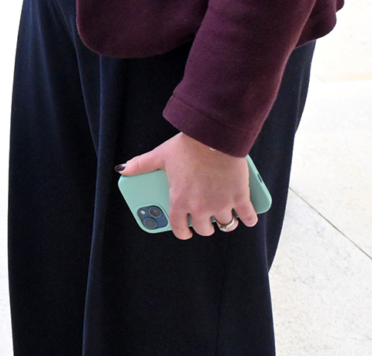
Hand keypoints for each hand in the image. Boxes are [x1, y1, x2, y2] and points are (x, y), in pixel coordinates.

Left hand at [119, 132, 256, 240]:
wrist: (214, 138)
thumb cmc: (186, 147)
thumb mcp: (160, 156)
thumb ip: (141, 165)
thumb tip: (123, 169)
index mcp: (180, 201)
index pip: (179, 228)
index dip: (183, 232)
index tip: (186, 232)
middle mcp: (200, 207)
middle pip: (204, 229)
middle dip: (204, 225)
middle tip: (206, 216)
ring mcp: (221, 204)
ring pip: (225, 224)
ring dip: (226, 221)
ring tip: (226, 213)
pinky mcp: (240, 198)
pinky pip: (247, 217)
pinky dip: (248, 218)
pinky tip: (246, 216)